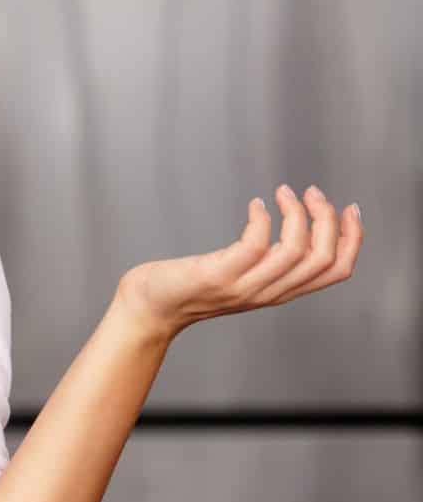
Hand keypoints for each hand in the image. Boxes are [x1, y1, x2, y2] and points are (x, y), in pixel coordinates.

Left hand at [116, 184, 361, 339]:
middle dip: (328, 220)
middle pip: (324, 258)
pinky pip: (255, 245)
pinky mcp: (219, 276)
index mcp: (280, 292)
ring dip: (298, 214)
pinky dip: (262, 219)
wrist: (149, 309)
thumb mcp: (243, 275)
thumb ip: (269, 261)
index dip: (352, 239)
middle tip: (312, 193)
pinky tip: (255, 205)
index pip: (336, 271)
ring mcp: (245, 286)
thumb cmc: (190, 286)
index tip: (350, 208)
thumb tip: (296, 226)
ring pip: (296, 251)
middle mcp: (268, 292)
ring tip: (285, 192)